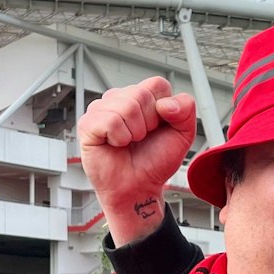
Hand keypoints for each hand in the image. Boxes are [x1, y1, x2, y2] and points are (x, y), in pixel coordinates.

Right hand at [79, 76, 196, 245]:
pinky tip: (115, 145)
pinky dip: (119, 138)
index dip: (164, 110)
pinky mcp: (88, 124)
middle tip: (141, 138)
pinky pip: (110, 121)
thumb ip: (186, 110)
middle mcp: (119, 98)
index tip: (157, 128)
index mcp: (140, 96)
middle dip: (149, 123)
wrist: (139, 188)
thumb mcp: (182, 135)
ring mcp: (101, 109)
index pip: (157, 85)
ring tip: (128, 142)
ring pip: (126, 107)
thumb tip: (165, 104)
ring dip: (134, 132)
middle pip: (141, 94)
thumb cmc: (155, 161)